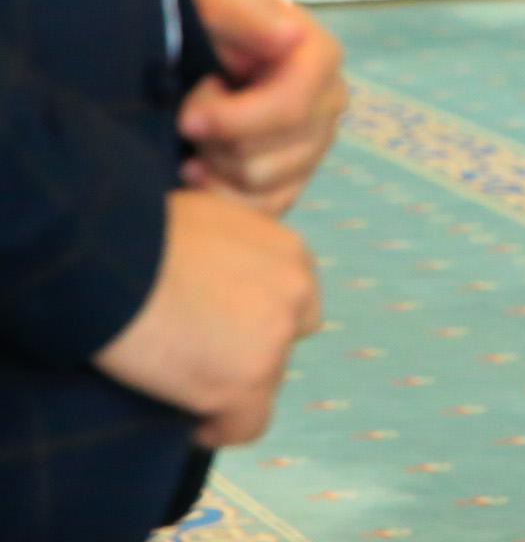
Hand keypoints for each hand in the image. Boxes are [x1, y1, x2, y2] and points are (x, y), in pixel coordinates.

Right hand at [93, 188, 321, 447]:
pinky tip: (191, 424)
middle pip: (283, 342)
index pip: (295, 302)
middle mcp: (294, 294)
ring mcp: (273, 340)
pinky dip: (219, 429)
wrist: (109, 260)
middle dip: (249, 351)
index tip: (221, 331)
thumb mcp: (208, 216)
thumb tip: (219, 266)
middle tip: (200, 356)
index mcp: (289, 253)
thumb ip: (234, 246)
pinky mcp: (243, 383)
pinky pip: (246, 425)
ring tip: (182, 385)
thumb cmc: (139, 232)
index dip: (258, 319)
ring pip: (265, 383)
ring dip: (229, 385)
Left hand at [177, 0, 346, 216]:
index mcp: (321, 58)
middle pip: (270, 155)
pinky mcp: (295, 178)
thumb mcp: (219, 5)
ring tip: (196, 137)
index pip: (291, 108)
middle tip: (188, 118)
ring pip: (261, 185)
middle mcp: (330, 103)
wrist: (206, 43)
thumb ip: (249, 17)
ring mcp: (316, 144)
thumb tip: (292, 35)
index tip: (187, 117)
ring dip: (214, 167)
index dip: (234, 120)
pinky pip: (260, 209)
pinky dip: (220, 195)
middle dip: (215, 144)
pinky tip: (201, 167)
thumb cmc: (210, 23)